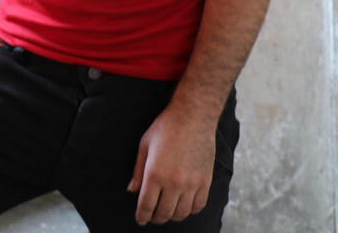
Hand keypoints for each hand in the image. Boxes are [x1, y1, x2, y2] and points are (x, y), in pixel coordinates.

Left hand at [127, 102, 216, 224]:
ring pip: (181, 213)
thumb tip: (132, 190)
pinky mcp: (205, 181)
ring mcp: (191, 183)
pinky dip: (189, 210)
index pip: (146, 206)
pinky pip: (198, 206)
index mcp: (154, 174)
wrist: (193, 117)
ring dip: (172, 216)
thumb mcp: (144, 145)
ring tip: (167, 211)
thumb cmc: (165, 128)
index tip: (140, 219)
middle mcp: (173, 182)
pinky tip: (183, 205)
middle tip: (152, 216)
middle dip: (155, 218)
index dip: (142, 216)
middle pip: (163, 213)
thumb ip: (137, 171)